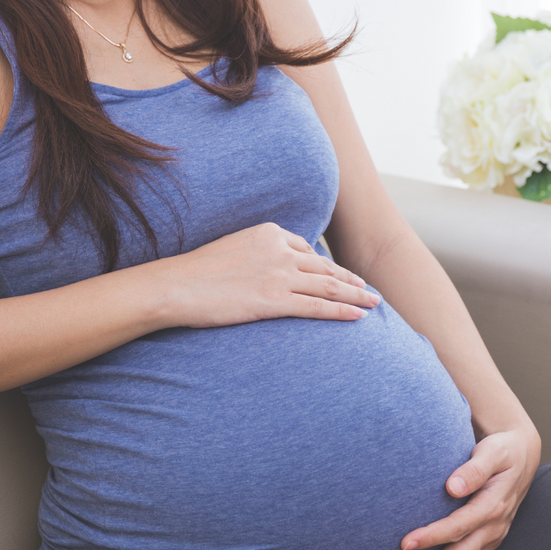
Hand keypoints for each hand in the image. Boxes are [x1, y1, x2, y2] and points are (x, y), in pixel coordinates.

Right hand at [159, 223, 380, 327]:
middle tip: (368, 289)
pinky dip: (341, 311)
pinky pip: (317, 306)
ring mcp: (280, 275)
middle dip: (350, 279)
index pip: (307, 249)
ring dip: (356, 295)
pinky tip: (357, 316)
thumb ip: (255, 254)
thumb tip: (266, 268)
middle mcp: (280, 251)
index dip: (326, 265)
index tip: (340, 275)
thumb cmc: (196, 272)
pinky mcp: (276, 300)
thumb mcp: (232, 248)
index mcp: (269, 233)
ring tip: (372, 303)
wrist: (178, 285)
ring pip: (329, 285)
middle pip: (325, 267)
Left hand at [389, 427, 540, 549]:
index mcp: (493, 506)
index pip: (459, 527)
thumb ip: (474, 468)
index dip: (432, 538)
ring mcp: (490, 542)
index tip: (404, 544)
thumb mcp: (493, 451)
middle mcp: (493, 530)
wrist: (521, 458)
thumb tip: (453, 486)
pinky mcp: (486, 548)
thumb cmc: (501, 450)